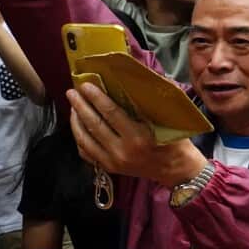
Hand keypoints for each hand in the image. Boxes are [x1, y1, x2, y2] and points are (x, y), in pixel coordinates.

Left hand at [66, 82, 208, 188]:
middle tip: (72, 91)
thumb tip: (141, 78)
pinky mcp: (109, 168)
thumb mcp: (168, 122)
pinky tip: (78, 126)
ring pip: (85, 139)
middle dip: (80, 106)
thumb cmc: (175, 143)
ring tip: (73, 106)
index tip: (86, 85)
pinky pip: (86, 152)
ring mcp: (113, 161)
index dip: (96, 98)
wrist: (176, 171)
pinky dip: (79, 138)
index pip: (111, 113)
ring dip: (75, 121)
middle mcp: (122, 151)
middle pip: (94, 124)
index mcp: (138, 137)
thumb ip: (152, 102)